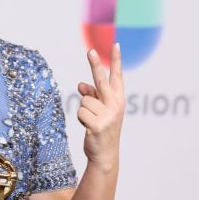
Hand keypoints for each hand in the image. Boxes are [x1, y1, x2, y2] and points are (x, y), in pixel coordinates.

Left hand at [77, 44, 124, 171]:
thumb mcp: (99, 111)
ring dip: (84, 111)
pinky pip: (81, 112)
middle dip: (95, 64)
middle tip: (90, 50)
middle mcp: (116, 105)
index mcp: (118, 99)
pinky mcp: (98, 124)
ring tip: (92, 122)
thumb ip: (92, 95)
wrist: (105, 154)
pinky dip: (81, 119)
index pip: (117, 76)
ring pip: (85, 100)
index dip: (116, 60)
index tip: (116, 44)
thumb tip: (81, 84)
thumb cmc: (101, 129)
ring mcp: (108, 115)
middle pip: (101, 80)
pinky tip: (89, 128)